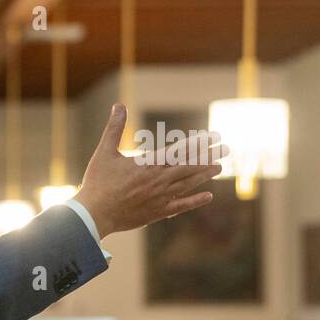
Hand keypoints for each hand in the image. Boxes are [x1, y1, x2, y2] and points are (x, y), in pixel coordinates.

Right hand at [73, 104, 226, 238]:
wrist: (93, 214)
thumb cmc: (97, 182)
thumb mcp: (104, 152)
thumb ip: (114, 128)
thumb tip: (118, 105)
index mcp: (148, 164)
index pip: (180, 150)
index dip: (198, 142)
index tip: (213, 136)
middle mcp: (159, 180)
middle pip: (190, 165)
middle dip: (209, 156)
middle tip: (226, 149)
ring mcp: (160, 197)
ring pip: (189, 183)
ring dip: (205, 174)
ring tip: (219, 167)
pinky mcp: (157, 212)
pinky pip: (182, 205)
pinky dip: (195, 200)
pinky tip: (208, 196)